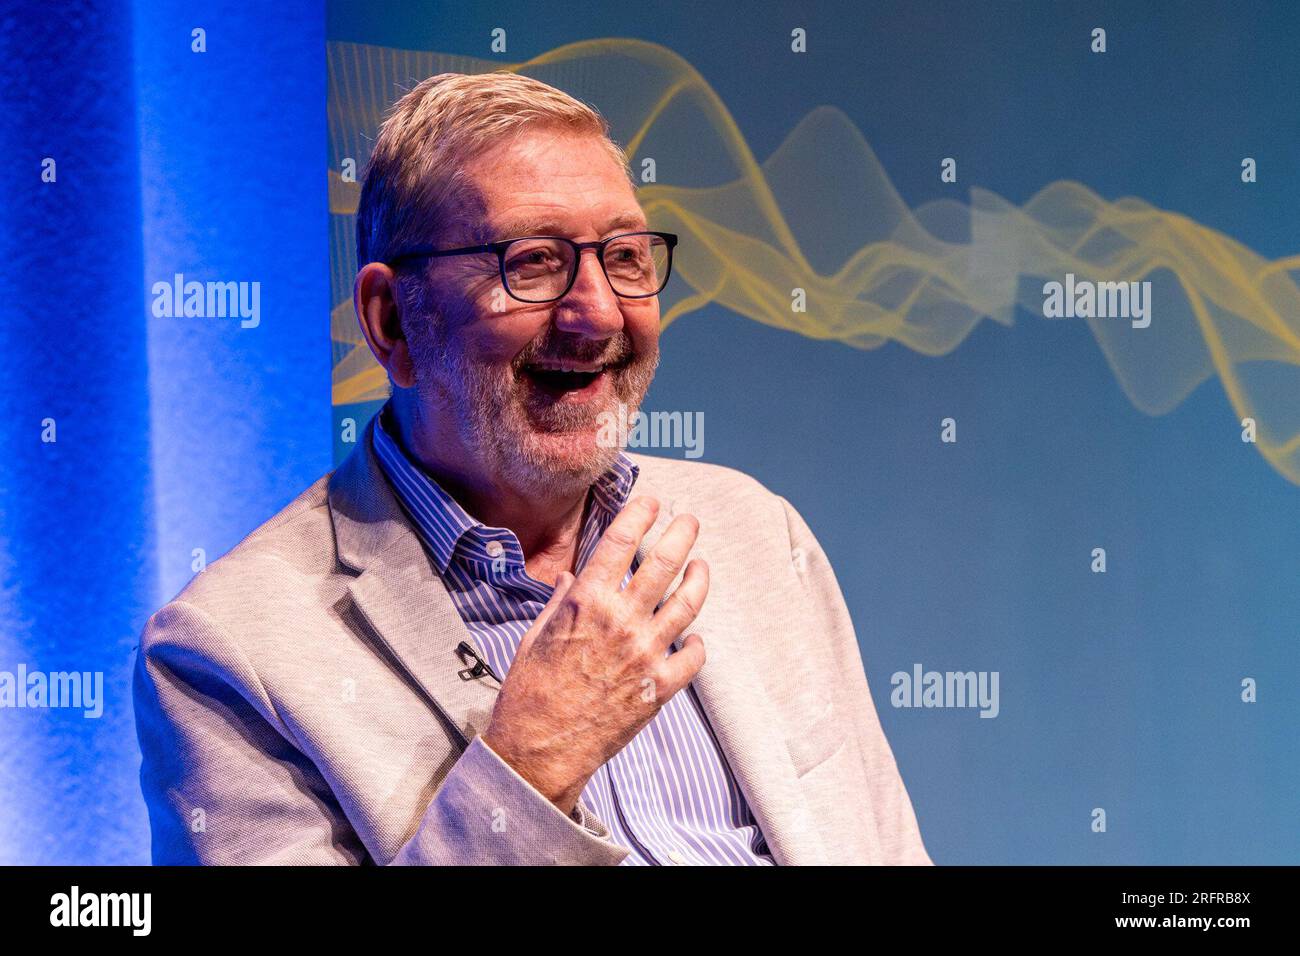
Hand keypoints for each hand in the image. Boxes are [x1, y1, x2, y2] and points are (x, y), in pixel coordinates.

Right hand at [480, 496, 708, 815]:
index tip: (651, 501)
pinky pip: (692, 656)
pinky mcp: (660, 687)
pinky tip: (694, 635)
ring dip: (699, 579)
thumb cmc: (530, 692)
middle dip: (681, 534)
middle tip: (690, 521)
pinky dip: (697, 642)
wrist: (540, 749)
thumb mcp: (536, 635)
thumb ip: (559, 602)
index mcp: (587, 603)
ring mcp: (646, 654)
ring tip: (701, 566)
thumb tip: (571, 576)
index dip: (640, 514)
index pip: (620, 542)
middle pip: (664, 563)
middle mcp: (622, 622)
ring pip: (688, 604)